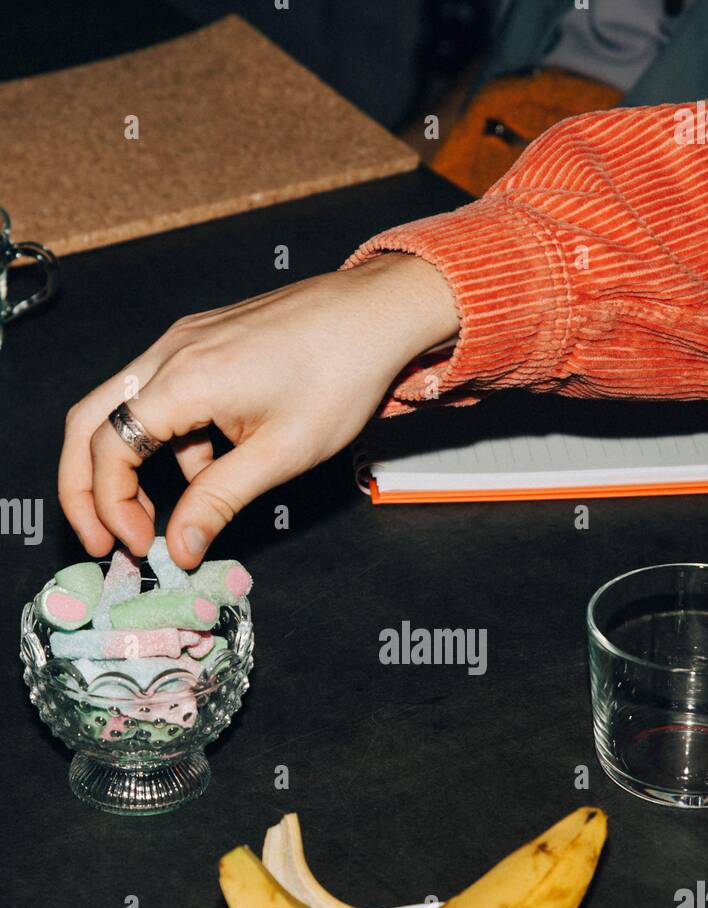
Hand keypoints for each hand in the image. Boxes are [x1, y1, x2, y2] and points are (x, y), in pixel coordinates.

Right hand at [58, 253, 458, 565]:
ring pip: (123, 409)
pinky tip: (209, 473)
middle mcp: (170, 352)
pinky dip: (170, 443)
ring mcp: (184, 342)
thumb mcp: (280, 455)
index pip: (109, 447)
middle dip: (87, 487)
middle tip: (103, 538)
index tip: (137, 545)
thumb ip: (219, 502)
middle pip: (90, 422)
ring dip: (129, 468)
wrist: (376, 314)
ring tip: (159, 519)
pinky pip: (162, 396)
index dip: (111, 505)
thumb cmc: (340, 374)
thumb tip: (179, 548)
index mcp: (183, 378)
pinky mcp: (203, 343)